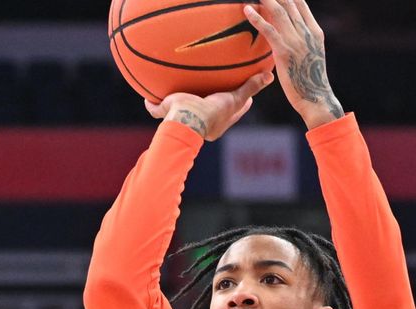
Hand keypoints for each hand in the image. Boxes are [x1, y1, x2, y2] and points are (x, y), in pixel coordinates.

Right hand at [144, 71, 273, 140]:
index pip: (232, 114)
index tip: (246, 98)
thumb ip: (250, 88)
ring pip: (180, 113)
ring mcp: (181, 120)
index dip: (239, 106)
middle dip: (209, 106)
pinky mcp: (166, 114)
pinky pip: (156, 109)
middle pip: (205, 114)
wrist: (187, 119)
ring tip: (179, 95)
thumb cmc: (211, 113)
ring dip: (178, 106)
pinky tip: (147, 98)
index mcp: (216, 125)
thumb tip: (268, 76)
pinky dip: (151, 105)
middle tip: (217, 94)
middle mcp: (199, 125)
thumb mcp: (234, 99)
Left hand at [244, 0, 343, 128]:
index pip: (300, 4)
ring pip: (279, 11)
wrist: (315, 99)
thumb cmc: (309, 82)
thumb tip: (289, 39)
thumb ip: (302, 44)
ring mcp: (297, 41)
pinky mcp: (285, 51)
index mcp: (315, 32)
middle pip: (290, 2)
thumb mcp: (310, 57)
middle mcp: (307, 32)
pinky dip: (257, 18)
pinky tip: (246, 10)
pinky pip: (269, 30)